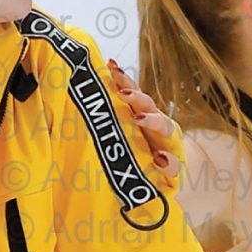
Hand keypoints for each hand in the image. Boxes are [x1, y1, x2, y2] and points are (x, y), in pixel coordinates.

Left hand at [107, 58, 182, 187]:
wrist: (163, 184)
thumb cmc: (136, 159)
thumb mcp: (120, 139)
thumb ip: (106, 124)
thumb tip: (77, 98)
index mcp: (144, 117)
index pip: (134, 94)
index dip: (124, 79)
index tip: (112, 68)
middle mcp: (158, 127)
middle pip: (149, 106)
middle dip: (136, 97)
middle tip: (122, 91)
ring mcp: (169, 147)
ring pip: (166, 129)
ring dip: (154, 121)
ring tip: (139, 118)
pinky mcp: (175, 171)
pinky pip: (175, 167)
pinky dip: (169, 164)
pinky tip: (159, 161)